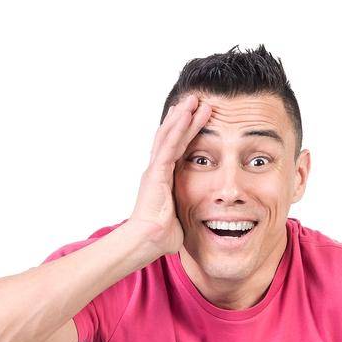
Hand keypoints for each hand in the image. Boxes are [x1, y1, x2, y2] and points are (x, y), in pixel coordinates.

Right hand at [127, 91, 213, 259]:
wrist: (146, 242)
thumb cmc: (159, 238)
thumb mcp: (178, 221)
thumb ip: (184, 214)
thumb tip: (190, 222)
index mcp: (161, 180)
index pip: (175, 151)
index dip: (184, 133)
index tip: (193, 119)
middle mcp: (156, 171)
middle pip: (171, 137)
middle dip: (183, 118)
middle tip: (195, 101)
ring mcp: (155, 170)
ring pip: (170, 136)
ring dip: (182, 116)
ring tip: (193, 99)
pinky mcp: (156, 172)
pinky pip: (169, 145)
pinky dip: (178, 128)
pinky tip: (186, 113)